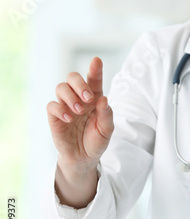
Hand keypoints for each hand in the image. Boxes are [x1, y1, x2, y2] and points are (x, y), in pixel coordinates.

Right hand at [46, 57, 113, 171]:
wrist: (84, 158)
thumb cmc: (97, 141)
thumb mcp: (107, 130)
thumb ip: (106, 115)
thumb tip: (103, 99)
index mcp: (94, 98)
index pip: (94, 80)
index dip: (95, 69)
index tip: (97, 60)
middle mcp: (79, 98)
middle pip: (72, 77)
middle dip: (80, 83)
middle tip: (88, 98)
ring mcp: (65, 106)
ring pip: (61, 88)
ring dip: (70, 96)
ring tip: (79, 111)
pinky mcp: (55, 117)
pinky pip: (52, 105)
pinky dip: (60, 110)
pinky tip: (69, 119)